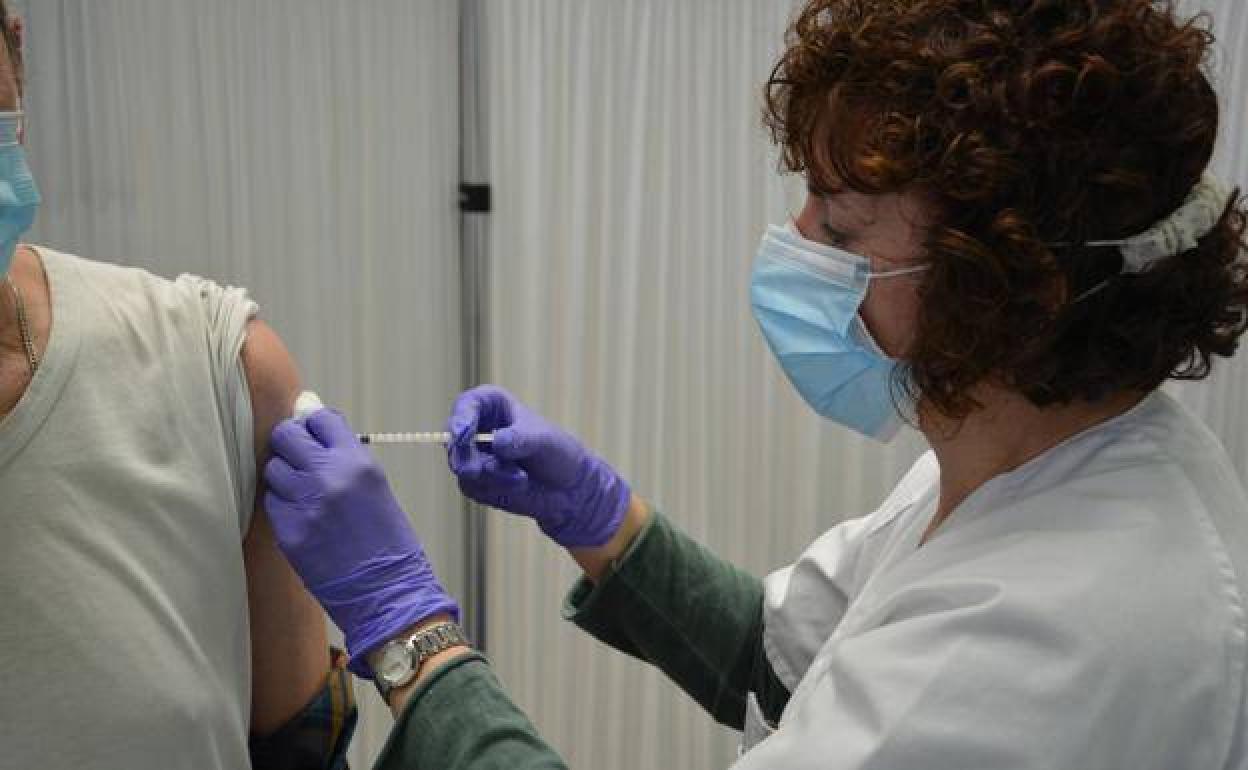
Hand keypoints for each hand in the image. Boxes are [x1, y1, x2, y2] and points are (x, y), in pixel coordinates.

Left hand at [265, 408, 459, 677]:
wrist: (388, 591)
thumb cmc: (388, 540)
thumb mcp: (375, 486)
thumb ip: (344, 453)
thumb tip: (310, 413)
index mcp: (358, 462)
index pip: (319, 419)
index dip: (314, 425)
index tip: (314, 435)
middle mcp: (329, 477)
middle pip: (285, 436)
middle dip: (290, 444)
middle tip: (300, 459)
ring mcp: (305, 504)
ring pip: (273, 469)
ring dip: (285, 476)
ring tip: (305, 494)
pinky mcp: (289, 531)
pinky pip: (272, 503)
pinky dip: (282, 505)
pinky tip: (303, 518)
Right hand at [447, 385, 630, 547]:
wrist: (569, 488)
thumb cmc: (558, 452)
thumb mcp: (544, 439)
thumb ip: (520, 439)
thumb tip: (496, 443)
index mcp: (491, 405)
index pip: (466, 405)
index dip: (460, 419)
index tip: (463, 434)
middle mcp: (476, 428)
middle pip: (453, 438)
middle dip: (465, 456)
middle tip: (478, 470)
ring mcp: (473, 456)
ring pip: (462, 467)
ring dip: (491, 476)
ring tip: (521, 478)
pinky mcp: (476, 482)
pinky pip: (472, 487)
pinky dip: (494, 489)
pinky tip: (519, 485)